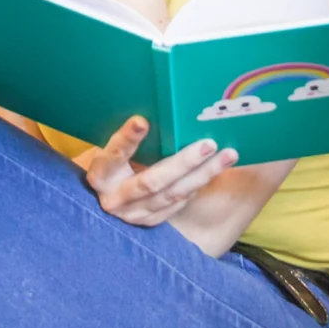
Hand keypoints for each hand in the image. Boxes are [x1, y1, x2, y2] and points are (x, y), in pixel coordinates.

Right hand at [80, 117, 235, 226]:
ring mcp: (134, 214)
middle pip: (152, 181)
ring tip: (227, 155)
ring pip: (172, 195)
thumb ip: (129, 137)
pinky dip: (198, 185)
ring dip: (203, 174)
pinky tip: (215, 170)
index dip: (127, 139)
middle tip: (209, 144)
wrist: (107, 195)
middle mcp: (115, 198)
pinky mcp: (150, 221)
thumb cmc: (113, 162)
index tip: (142, 121)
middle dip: (183, 162)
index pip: (114, 155)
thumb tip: (161, 106)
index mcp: (101, 174)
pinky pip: (179, 203)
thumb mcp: (113, 149)